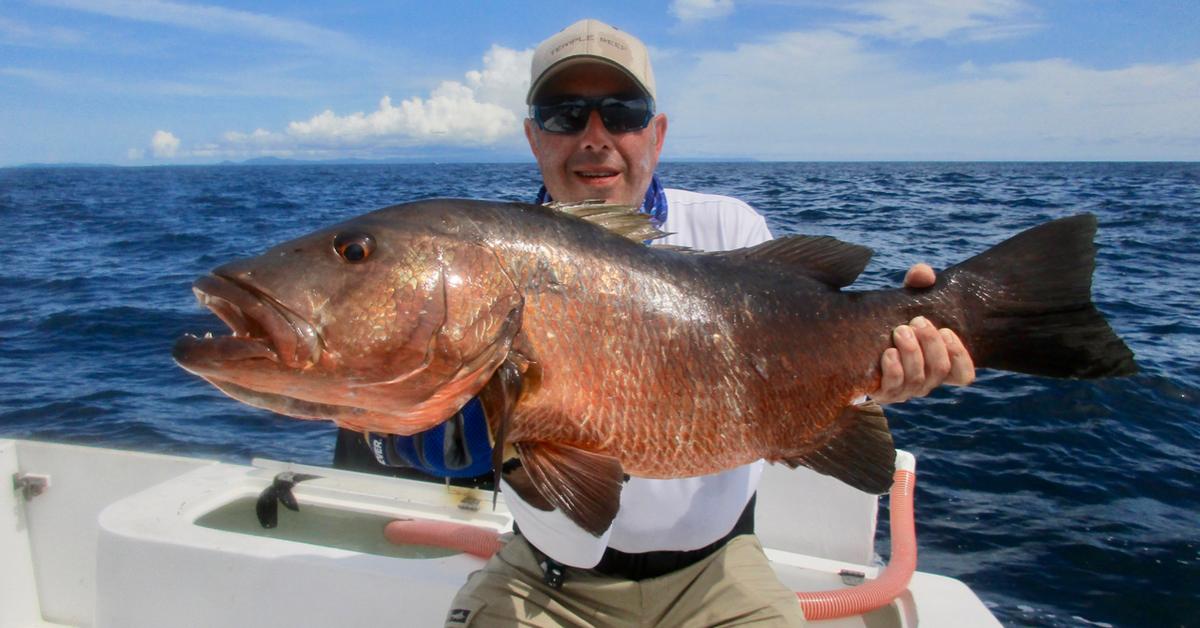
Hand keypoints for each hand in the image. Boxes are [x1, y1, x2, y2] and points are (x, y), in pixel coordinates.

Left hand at [871, 264, 975, 403]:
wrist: (852, 342)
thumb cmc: (888, 321)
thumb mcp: (905, 301)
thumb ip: (917, 284)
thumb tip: (923, 273)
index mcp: (936, 363)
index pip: (964, 374)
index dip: (961, 357)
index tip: (947, 331)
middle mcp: (924, 380)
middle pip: (940, 370)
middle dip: (931, 343)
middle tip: (917, 321)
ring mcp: (904, 389)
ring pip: (919, 381)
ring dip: (912, 353)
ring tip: (900, 331)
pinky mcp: (882, 393)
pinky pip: (894, 388)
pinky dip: (894, 370)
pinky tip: (888, 352)